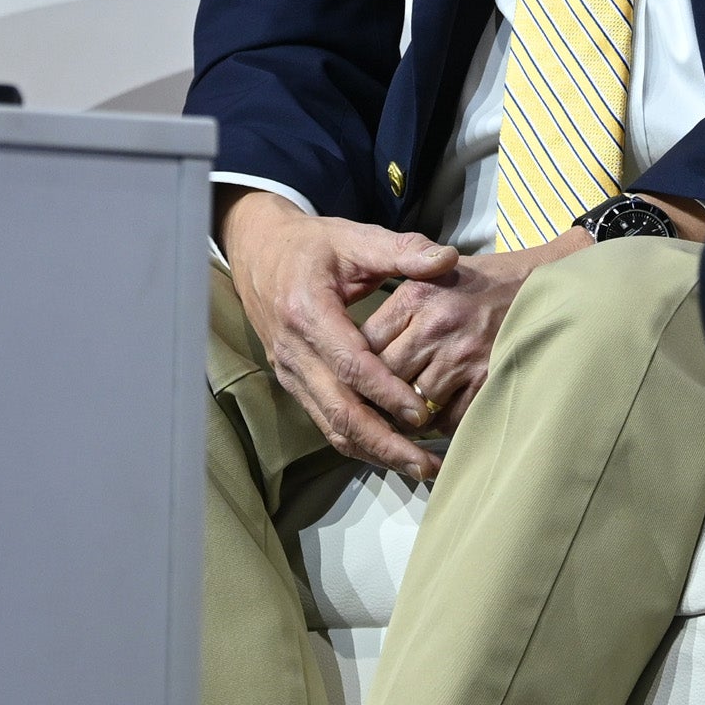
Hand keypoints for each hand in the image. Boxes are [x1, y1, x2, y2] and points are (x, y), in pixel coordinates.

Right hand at [218, 190, 461, 477]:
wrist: (257, 250)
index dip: (385, 391)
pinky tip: (389, 451)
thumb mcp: (354, 237)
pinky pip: (324, 421)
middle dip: (384, 442)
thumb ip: (402, 250)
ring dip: (373, 451)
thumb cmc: (310, 245)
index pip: (349, 364)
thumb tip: (446, 259)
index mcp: (307, 311)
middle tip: (425, 462)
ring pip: (330, 425)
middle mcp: (293, 350)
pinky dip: (357, 441)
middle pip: (338, 410)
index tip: (420, 412)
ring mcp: (289, 370)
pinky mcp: (292, 381)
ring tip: (416, 466)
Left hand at [362, 230, 587, 427]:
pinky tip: (441, 414)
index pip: (366, 344)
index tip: (354, 377)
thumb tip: (362, 348)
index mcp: (415, 297)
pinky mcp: (487, 379)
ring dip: (408, 414)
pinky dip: (442, 422)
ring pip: (414, 404)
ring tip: (406, 415)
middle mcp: (434, 327)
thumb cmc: (482, 282)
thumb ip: (397, 308)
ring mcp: (462, 356)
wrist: (540, 282)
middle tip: (373, 406)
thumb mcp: (432, 276)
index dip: (356, 366)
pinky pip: (450, 418)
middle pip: (386, 377)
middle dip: (377, 395)